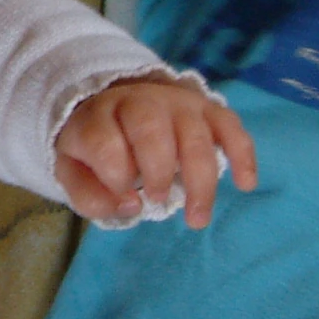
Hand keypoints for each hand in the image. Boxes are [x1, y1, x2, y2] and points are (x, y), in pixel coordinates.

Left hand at [55, 78, 257, 228]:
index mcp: (98, 116)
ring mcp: (177, 102)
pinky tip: (245, 184)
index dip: (114, 175)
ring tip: (196, 216)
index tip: (126, 199)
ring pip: (194, 133)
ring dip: (199, 178)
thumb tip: (130, 206)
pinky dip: (241, 154)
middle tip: (158, 201)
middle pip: (151, 128)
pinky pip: (230, 125)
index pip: (103, 140)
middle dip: (158, 170)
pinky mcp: (207, 107)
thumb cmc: (96, 148)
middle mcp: (139, 101)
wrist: (116, 102)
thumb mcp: (72, 170)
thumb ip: (89, 194)